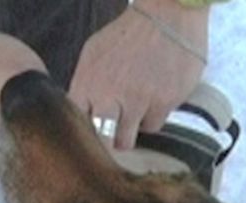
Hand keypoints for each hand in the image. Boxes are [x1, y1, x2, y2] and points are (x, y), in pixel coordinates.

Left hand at [69, 0, 208, 149]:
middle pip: (101, 141)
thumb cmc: (128, 34)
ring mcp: (138, 102)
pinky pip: (154, 125)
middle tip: (109, 137)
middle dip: (104, 142)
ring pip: (128, 139)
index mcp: (88, 83)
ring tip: (133, 112)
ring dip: (129, 130)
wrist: (168, 16)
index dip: (83, 129)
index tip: (89, 130)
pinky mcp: (164, 104)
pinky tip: (152, 100)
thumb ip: (84, 84)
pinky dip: (151, 118)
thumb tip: (81, 111)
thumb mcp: (94, 53)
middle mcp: (111, 96)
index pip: (77, 123)